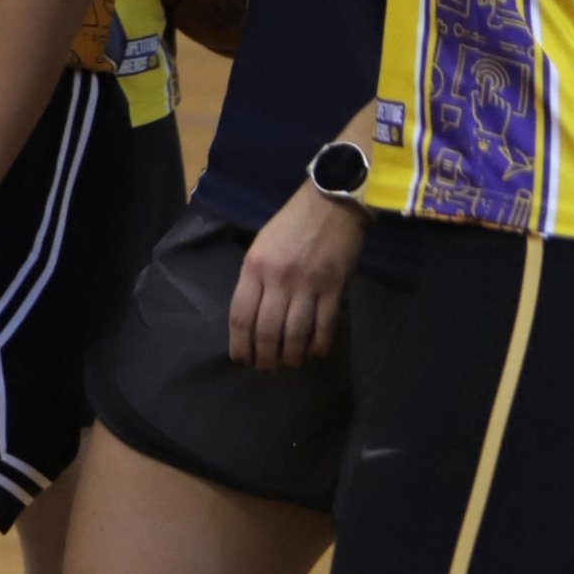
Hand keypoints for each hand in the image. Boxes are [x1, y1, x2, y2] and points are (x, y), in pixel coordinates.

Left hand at [229, 184, 365, 370]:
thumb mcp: (261, 245)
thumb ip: (255, 278)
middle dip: (264, 356)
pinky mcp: (334, 287)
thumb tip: (252, 315)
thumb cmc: (291, 223)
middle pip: (267, 329)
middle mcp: (278, 279)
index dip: (239, 343)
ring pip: (296, 332)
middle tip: (266, 369)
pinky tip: (314, 353)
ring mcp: (308, 284)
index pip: (241, 315)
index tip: (240, 359)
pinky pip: (325, 325)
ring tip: (288, 365)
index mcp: (254, 267)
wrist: (332, 204)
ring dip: (291, 355)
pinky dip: (319, 344)